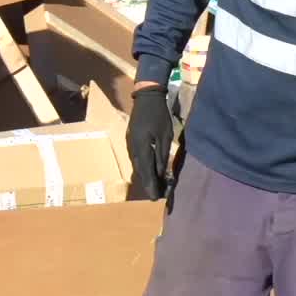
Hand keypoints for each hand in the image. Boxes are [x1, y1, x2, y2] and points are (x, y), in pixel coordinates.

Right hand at [126, 86, 173, 200]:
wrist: (147, 97)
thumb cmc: (159, 115)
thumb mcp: (165, 135)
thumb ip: (162, 155)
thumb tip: (161, 173)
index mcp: (141, 147)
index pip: (146, 171)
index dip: (151, 186)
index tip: (154, 199)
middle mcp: (132, 148)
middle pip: (140, 170)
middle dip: (148, 183)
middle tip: (155, 195)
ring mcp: (130, 143)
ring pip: (137, 165)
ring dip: (145, 176)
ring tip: (154, 186)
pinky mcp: (131, 140)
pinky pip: (137, 158)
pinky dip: (143, 167)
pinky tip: (149, 171)